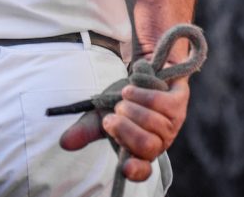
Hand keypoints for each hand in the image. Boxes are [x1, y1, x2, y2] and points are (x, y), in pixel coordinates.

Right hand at [58, 74, 189, 181]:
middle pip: (146, 145)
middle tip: (114, 114)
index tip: (125, 166)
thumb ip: (86, 130)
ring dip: (130, 106)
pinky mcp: (179, 101)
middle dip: (124, 128)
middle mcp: (160, 141)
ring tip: (124, 99)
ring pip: (151, 121)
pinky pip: (158, 102)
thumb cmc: (125, 100)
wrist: (145, 72)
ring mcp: (173, 122)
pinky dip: (139, 93)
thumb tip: (65, 143)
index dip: (136, 171)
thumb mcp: (102, 114)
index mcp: (141, 151)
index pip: (143, 170)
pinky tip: (131, 88)